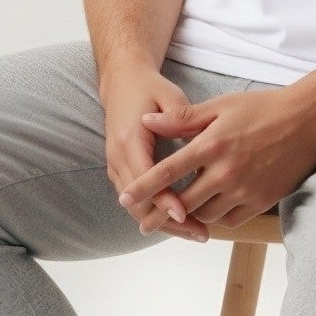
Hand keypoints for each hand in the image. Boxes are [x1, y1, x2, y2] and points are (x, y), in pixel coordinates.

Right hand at [102, 67, 215, 241]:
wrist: (122, 82)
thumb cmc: (150, 89)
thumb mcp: (169, 96)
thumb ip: (180, 119)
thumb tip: (191, 145)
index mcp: (129, 138)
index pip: (145, 178)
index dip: (164, 199)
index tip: (186, 214)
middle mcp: (117, 156)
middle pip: (139, 202)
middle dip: (168, 221)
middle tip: (200, 233)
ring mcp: (115, 166)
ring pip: (136, 206)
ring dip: (164, 223)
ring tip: (196, 233)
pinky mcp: (119, 171)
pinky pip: (136, 201)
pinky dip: (157, 214)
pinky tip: (182, 222)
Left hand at [116, 85, 315, 234]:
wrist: (309, 120)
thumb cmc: (263, 108)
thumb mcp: (221, 106)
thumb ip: (182, 118)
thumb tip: (147, 121)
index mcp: (212, 144)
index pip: (168, 171)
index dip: (143, 187)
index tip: (124, 199)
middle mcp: (227, 171)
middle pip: (183, 202)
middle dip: (160, 213)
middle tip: (144, 221)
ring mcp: (246, 189)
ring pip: (206, 214)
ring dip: (190, 215)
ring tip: (177, 214)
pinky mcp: (262, 201)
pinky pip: (230, 220)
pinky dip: (216, 217)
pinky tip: (209, 210)